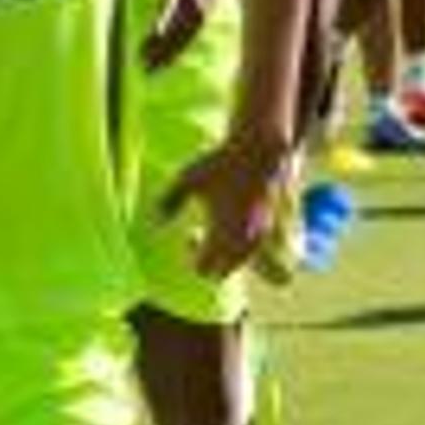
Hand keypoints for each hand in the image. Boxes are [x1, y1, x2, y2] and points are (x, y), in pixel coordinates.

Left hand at [139, 0, 225, 72]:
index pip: (172, 7)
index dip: (165, 20)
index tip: (156, 32)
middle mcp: (191, 7)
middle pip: (174, 30)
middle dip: (160, 47)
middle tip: (143, 63)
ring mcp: (196, 16)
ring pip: (179, 40)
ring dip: (164, 55)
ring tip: (147, 69)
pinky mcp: (197, 22)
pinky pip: (183, 41)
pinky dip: (172, 53)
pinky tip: (158, 65)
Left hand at [160, 131, 291, 278]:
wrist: (259, 150)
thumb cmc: (220, 163)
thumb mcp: (186, 178)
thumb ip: (169, 201)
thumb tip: (156, 221)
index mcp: (221, 234)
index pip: (202, 269)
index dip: (192, 255)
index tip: (190, 233)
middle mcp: (241, 241)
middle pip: (221, 274)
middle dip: (209, 261)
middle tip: (200, 234)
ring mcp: (257, 236)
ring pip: (238, 265)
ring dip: (225, 255)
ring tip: (218, 228)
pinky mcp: (268, 228)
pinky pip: (252, 252)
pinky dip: (239, 245)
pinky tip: (233, 219)